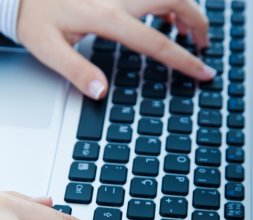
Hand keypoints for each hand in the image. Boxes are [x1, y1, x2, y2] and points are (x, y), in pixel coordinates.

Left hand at [17, 0, 214, 98]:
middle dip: (197, 22)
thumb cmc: (33, 17)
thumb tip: (101, 92)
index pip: (157, 42)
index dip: (184, 60)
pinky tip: (165, 16)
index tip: (203, 71)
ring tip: (191, 32)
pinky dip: (166, 2)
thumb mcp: (48, 49)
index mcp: (107, 17)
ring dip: (186, 8)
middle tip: (204, 46)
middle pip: (174, 1)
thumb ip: (77, 71)